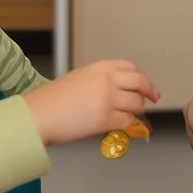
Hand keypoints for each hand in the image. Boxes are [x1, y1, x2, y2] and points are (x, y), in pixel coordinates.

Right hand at [22, 60, 159, 145]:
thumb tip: (119, 91)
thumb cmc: (53, 99)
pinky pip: (128, 121)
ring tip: (131, 114)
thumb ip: (101, 81)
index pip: (131, 67)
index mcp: (100, 67)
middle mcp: (108, 80)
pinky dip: (128, 124)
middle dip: (150, 91)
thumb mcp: (80, 78)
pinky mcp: (106, 119)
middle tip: (153, 98)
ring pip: (137, 104)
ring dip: (137, 110)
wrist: (39, 114)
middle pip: (140, 83)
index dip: (140, 77)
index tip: (143, 84)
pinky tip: (123, 124)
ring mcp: (108, 99)